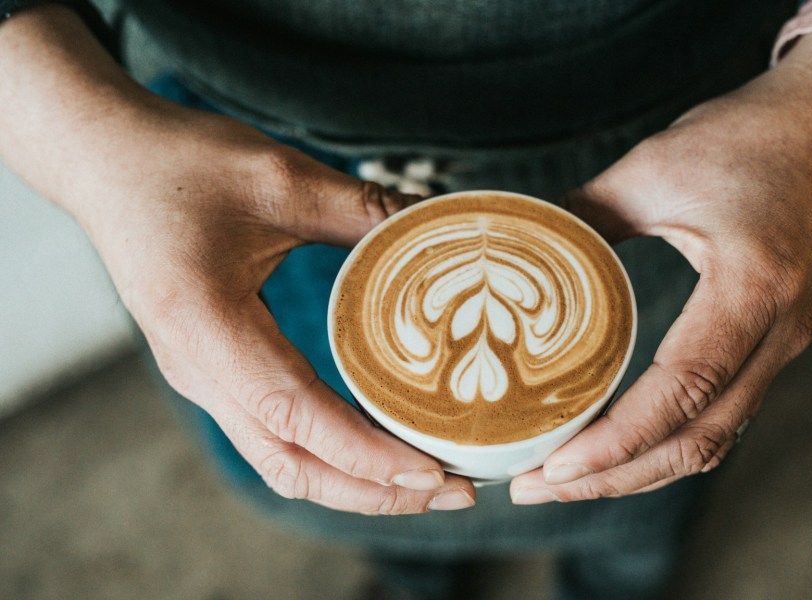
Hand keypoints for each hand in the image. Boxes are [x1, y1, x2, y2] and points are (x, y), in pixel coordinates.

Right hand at [0, 6, 475, 513]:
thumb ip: (363, 210)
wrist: (103, 160)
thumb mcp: (280, 177)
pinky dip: (330, 455)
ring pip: (281, 460)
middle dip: (374, 491)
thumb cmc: (179, 163)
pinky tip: (378, 445)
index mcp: (206, 327)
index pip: (296, 416)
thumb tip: (441, 227)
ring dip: (354, 482)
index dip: (366, 454)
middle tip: (453, 492)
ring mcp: (201, 376)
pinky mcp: (212, 370)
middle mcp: (198, 370)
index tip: (431, 472)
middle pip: (291, 464)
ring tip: (426, 482)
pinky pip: (274, 435)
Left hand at [510, 33, 811, 502]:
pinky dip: (667, 445)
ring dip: (638, 470)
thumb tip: (517, 250)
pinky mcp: (773, 343)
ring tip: (565, 480)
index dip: (617, 439)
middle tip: (535, 487)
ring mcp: (782, 344)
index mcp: (754, 286)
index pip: (685, 389)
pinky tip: (619, 447)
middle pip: (697, 439)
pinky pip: (723, 416)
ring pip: (712, 439)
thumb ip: (583, 215)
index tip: (554, 465)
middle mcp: (779, 331)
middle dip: (613, 477)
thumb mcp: (655, 167)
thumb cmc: (753, 136)